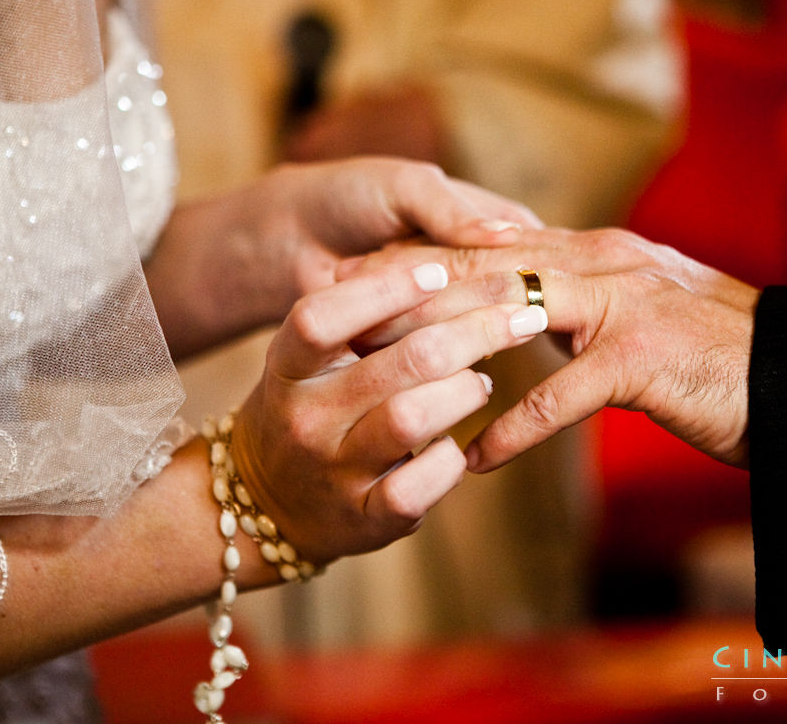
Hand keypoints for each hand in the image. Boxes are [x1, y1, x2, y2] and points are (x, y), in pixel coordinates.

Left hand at [147, 156, 543, 356]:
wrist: (280, 234)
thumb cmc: (345, 195)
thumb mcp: (403, 185)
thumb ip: (452, 210)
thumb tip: (510, 239)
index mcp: (486, 227)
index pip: (527, 252)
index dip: (536, 271)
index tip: (544, 290)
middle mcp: (472, 271)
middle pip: (501, 296)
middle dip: (500, 310)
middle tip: (512, 328)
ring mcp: (443, 312)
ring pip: (468, 330)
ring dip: (462, 339)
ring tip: (468, 348)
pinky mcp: (410, 346)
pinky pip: (431, 357)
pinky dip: (429, 363)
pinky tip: (434, 374)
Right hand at [227, 261, 549, 565]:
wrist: (268, 505)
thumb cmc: (313, 409)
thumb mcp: (314, 362)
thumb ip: (360, 320)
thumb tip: (446, 265)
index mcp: (286, 368)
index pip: (323, 317)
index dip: (384, 288)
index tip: (440, 271)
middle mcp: (304, 419)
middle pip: (400, 361)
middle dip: (475, 331)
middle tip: (519, 316)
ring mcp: (332, 472)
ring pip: (413, 417)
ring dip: (466, 392)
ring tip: (482, 381)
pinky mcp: (365, 520)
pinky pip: (420, 485)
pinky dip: (452, 462)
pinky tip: (460, 447)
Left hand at [341, 228, 759, 470]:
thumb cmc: (714, 352)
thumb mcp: (639, 311)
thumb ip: (584, 305)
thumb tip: (534, 314)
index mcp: (594, 252)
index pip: (491, 247)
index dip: (424, 259)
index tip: (361, 273)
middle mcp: (601, 264)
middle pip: (485, 270)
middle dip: (410, 290)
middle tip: (341, 311)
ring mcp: (621, 305)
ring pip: (510, 315)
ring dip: (443, 345)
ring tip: (385, 375)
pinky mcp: (641, 357)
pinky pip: (562, 396)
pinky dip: (516, 428)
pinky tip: (476, 459)